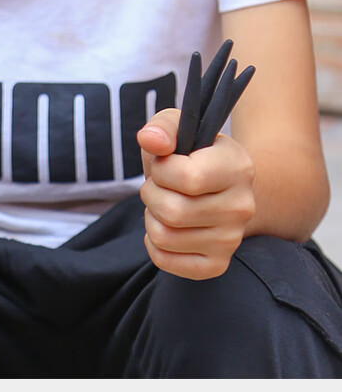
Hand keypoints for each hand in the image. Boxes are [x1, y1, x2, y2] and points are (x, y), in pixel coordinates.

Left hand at [137, 107, 255, 279]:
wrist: (219, 186)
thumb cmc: (192, 153)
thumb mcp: (179, 128)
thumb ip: (163, 127)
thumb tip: (150, 139)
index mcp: (237, 167)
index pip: (187, 177)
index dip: (161, 169)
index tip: (165, 162)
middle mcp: (242, 206)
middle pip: (172, 211)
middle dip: (151, 193)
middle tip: (161, 185)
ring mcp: (232, 240)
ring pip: (164, 237)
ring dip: (151, 217)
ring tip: (166, 202)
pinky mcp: (217, 263)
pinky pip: (165, 260)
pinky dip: (153, 242)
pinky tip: (167, 225)